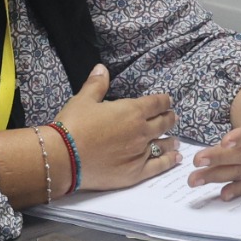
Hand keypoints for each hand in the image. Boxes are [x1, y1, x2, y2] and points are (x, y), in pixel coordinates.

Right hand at [54, 64, 178, 190]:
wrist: (64, 157)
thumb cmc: (73, 125)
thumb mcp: (83, 100)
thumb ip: (96, 85)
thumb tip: (102, 68)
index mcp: (132, 111)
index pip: (156, 103)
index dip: (164, 101)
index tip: (167, 101)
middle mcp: (141, 131)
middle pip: (163, 123)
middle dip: (169, 119)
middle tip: (172, 118)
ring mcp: (140, 153)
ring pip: (163, 145)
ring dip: (171, 141)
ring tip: (176, 141)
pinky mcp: (136, 172)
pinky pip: (158, 166)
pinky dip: (169, 161)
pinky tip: (175, 159)